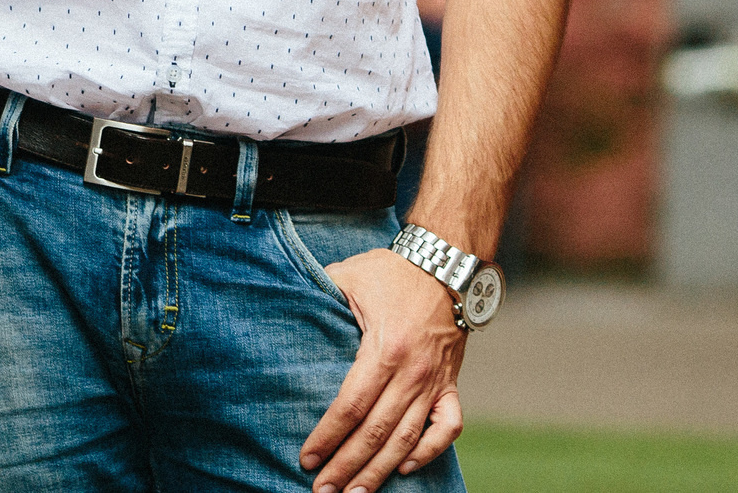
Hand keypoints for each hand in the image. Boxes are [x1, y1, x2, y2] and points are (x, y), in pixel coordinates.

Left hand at [300, 249, 466, 491]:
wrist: (445, 266)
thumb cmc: (390, 271)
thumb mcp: (347, 276)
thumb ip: (319, 296)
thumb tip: (285, 307)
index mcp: (383, 349)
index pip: (350, 406)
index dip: (327, 436)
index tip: (307, 458)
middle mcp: (411, 374)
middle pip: (375, 433)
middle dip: (347, 466)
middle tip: (323, 491)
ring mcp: (435, 382)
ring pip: (407, 439)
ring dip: (380, 470)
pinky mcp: (451, 384)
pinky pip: (448, 428)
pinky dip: (430, 451)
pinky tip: (405, 469)